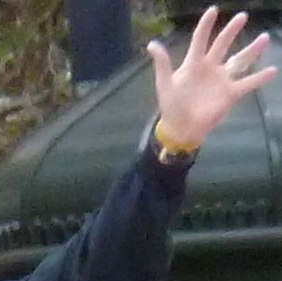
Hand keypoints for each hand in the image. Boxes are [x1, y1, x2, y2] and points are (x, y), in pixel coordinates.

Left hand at [147, 6, 276, 146]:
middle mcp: (210, 68)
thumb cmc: (171, 105)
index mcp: (193, 64)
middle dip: (231, 31)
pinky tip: (272, 70)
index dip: (206, 26)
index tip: (213, 10)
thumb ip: (162, 63)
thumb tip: (152, 44)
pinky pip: (247, 84)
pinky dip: (259, 78)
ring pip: (239, 61)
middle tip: (242, 17)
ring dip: (251, 50)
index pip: (200, 40)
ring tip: (264, 38)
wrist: (181, 128)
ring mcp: (221, 80)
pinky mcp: (229, 94)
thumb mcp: (164, 84)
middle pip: (222, 45)